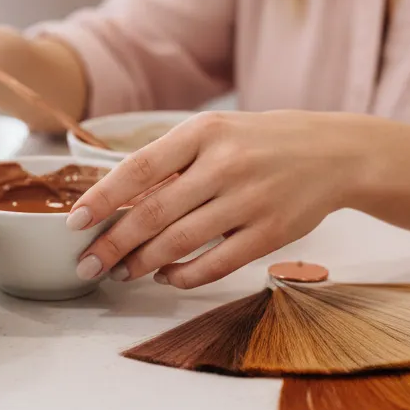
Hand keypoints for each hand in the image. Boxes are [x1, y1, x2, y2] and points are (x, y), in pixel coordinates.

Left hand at [66, 110, 375, 288]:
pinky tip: (166, 276)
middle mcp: (226, 164)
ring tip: (122, 272)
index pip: (139, 168)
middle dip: (113, 244)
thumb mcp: (215, 133)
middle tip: (87, 263)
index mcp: (204, 132)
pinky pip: (217, 264)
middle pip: (154, 213)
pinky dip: (184, 276)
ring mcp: (251, 200)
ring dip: (143, 263)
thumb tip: (114, 201)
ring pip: (180, 242)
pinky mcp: (272, 233)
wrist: (335, 153)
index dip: (102, 198)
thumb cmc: (260, 142)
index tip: (75, 222)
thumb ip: (170, 162)